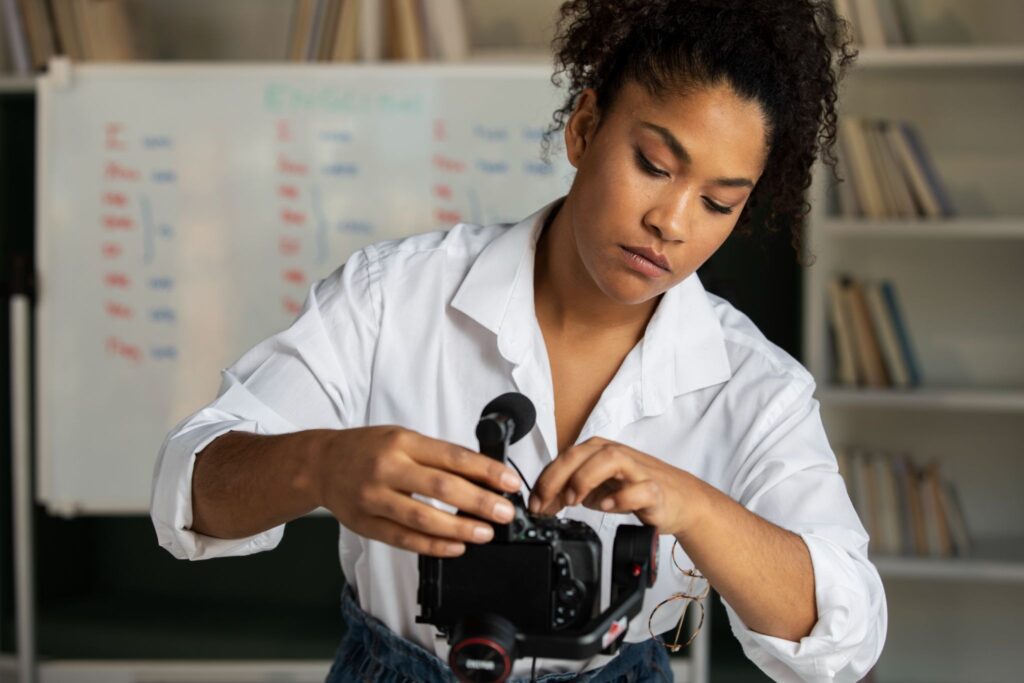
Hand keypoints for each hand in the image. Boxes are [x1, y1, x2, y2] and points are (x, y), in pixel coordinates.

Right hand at [316, 426, 521, 557]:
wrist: (321, 464)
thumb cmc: (368, 450)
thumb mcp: (402, 438)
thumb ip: (436, 456)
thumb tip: (481, 476)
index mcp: (402, 442)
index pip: (452, 456)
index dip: (485, 471)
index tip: (509, 483)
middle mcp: (387, 468)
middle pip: (441, 487)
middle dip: (479, 502)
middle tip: (504, 513)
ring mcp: (374, 497)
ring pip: (422, 518)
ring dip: (459, 528)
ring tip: (485, 533)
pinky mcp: (366, 523)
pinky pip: (403, 539)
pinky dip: (432, 546)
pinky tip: (455, 547)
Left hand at [528, 437, 700, 535]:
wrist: (681, 501)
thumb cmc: (637, 490)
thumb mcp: (596, 490)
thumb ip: (569, 492)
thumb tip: (542, 503)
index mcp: (599, 451)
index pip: (564, 458)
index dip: (545, 481)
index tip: (534, 504)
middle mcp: (616, 454)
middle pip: (580, 454)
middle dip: (557, 478)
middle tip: (546, 503)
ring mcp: (637, 469)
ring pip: (609, 459)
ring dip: (585, 478)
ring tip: (573, 500)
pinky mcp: (655, 488)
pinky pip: (639, 488)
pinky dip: (621, 497)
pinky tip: (608, 506)